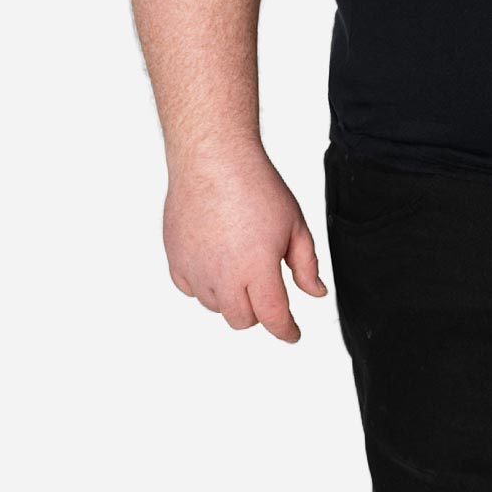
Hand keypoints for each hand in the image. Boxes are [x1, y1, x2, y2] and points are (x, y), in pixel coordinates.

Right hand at [162, 146, 328, 337]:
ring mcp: (196, 268)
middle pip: (243, 320)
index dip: (287, 331)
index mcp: (257, 269)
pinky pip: (189, 289)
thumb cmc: (256, 186)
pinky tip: (215, 265)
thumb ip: (306, 264)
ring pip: (215, 306)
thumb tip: (316, 293)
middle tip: (267, 290)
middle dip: (260, 312)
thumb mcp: (295, 224)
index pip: (273, 318)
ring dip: (231, 298)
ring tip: (240, 266)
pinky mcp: (175, 258)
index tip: (292, 333)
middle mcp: (223, 275)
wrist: (213, 158)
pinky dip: (204, 285)